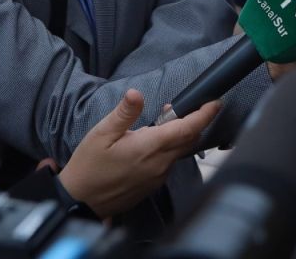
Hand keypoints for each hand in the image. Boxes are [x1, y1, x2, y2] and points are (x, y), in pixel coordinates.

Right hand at [58, 90, 219, 218]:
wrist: (80, 201)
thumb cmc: (88, 166)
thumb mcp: (101, 134)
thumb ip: (123, 114)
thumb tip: (136, 94)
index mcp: (149, 147)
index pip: (188, 129)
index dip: (204, 115)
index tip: (215, 103)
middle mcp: (160, 164)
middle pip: (189, 140)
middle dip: (194, 122)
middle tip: (184, 108)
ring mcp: (158, 177)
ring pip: (180, 153)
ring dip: (180, 136)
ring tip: (164, 123)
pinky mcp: (153, 186)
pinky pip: (170, 164)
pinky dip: (170, 150)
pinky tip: (153, 144)